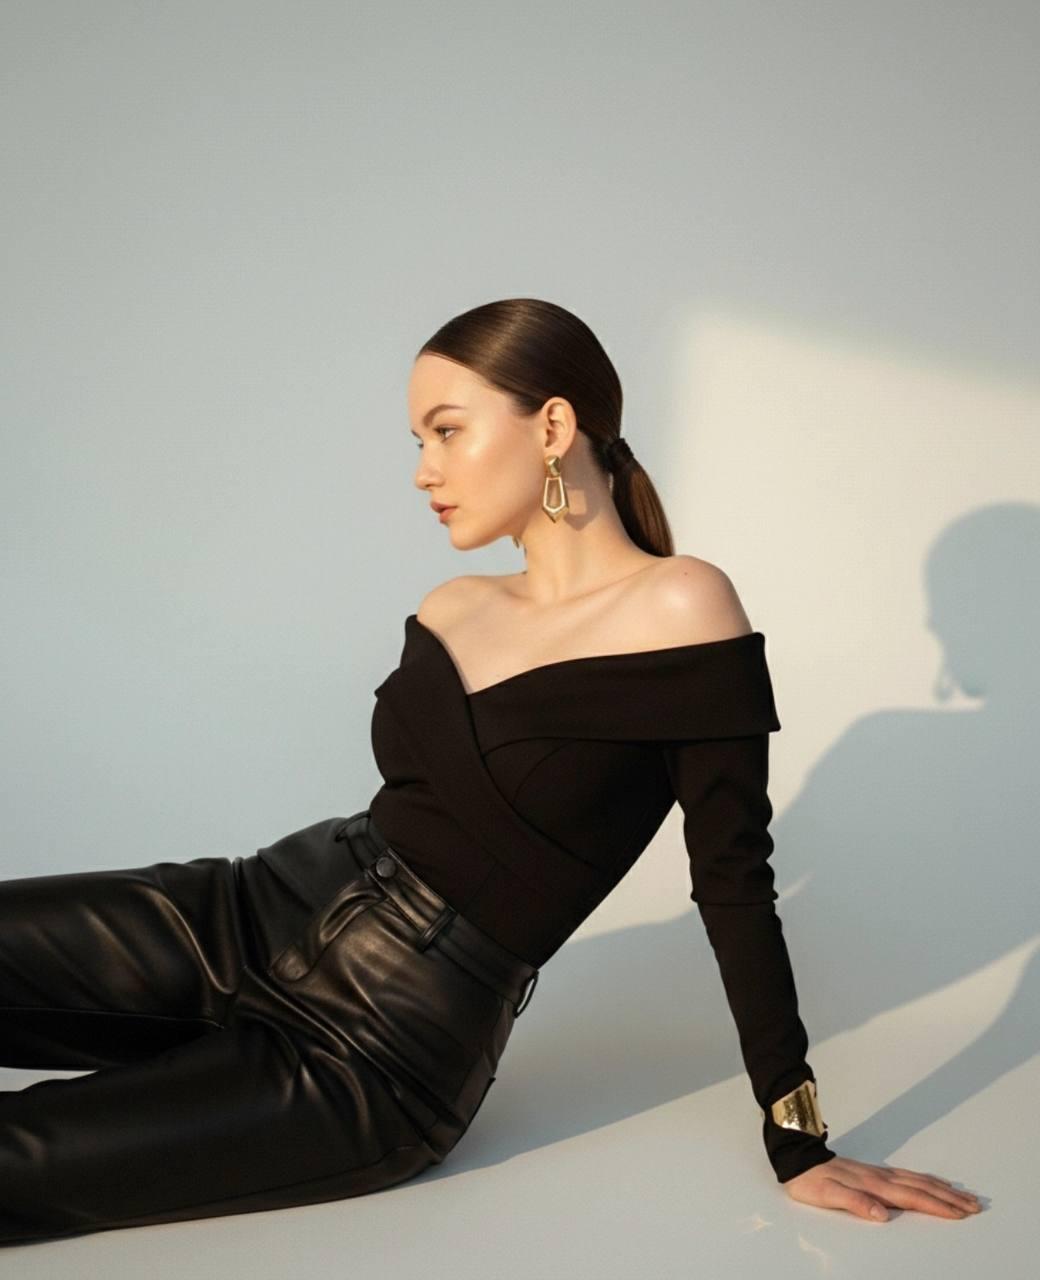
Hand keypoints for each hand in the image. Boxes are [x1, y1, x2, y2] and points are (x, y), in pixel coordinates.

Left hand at [783, 1155, 983, 1221]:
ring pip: (918, 1180)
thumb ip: (855, 1203)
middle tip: (975, 1205)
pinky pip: (908, 1176)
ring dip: (942, 1188)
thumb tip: (881, 1215)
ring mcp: (879, 1173)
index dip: (937, 1207)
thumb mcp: (826, 1196)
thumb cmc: (810, 1181)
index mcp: (874, 1187)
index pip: (912, 1199)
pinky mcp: (874, 1172)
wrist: (797, 1157)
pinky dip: (926, 1180)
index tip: (961, 1213)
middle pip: (922, 1188)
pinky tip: (932, 1182)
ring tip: (963, 1194)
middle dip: (949, 1198)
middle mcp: (881, 1178)